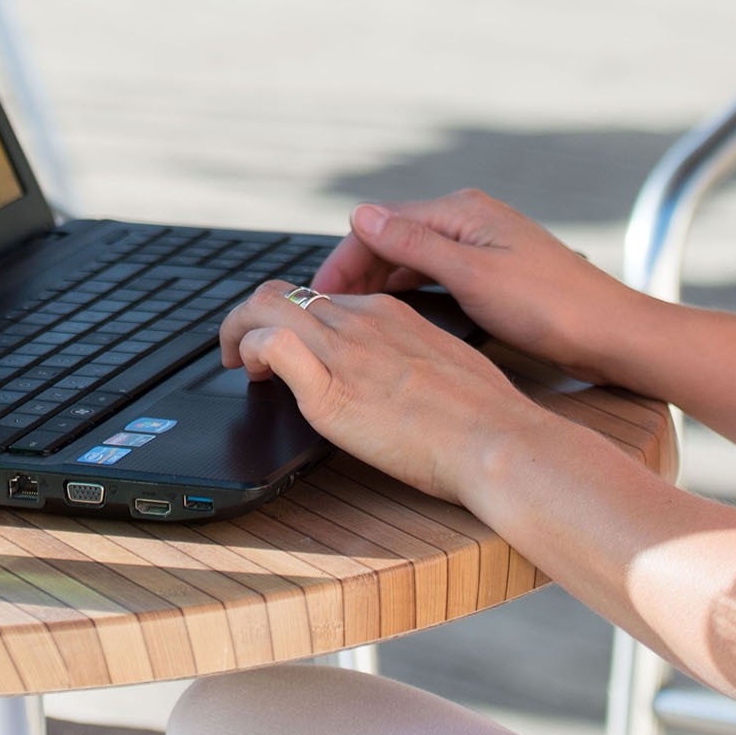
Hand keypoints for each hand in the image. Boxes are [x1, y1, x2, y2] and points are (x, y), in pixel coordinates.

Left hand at [217, 281, 547, 504]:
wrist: (497, 441)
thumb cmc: (485, 415)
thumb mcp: (446, 360)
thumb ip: (410, 354)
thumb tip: (396, 370)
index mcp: (388, 313)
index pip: (319, 296)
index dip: (291, 316)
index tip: (283, 340)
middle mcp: (361, 323)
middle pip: (281, 293)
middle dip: (250, 316)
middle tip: (242, 349)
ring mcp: (345, 354)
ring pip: (266, 309)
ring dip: (239, 330)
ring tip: (238, 361)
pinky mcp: (331, 392)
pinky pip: (273, 347)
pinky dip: (250, 351)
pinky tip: (253, 374)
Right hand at [314, 191, 646, 382]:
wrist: (613, 335)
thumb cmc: (551, 308)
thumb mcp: (473, 277)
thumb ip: (414, 245)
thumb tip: (362, 214)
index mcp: (461, 212)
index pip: (380, 223)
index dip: (343, 259)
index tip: (318, 298)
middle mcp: (468, 220)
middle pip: (392, 237)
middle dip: (356, 271)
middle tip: (325, 314)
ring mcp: (482, 245)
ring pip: (411, 257)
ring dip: (378, 281)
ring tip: (349, 317)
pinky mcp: (493, 273)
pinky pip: (434, 273)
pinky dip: (407, 289)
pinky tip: (394, 313)